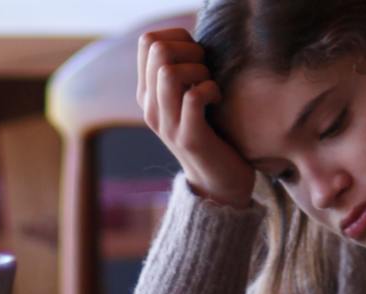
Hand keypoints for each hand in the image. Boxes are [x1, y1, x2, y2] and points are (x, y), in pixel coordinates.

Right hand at [138, 28, 254, 207]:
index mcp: (148, 94)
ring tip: (210, 84)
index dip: (178, 37)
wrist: (218, 184)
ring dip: (199, 70)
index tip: (198, 55)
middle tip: (207, 69)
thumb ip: (183, 71)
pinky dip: (211, 90)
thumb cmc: (212, 133)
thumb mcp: (188, 99)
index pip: (147, 41)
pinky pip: (193, 97)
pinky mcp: (189, 138)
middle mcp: (150, 107)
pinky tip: (218, 99)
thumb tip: (192, 39)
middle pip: (157, 50)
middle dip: (190, 49)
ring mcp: (166, 124)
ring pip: (168, 72)